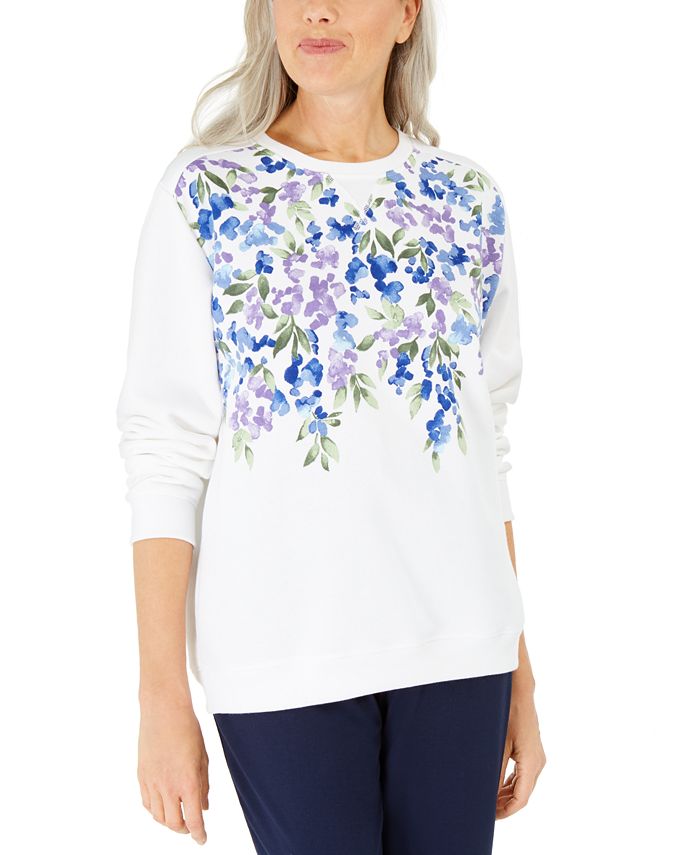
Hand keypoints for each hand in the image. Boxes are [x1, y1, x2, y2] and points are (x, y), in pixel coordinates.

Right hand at [137, 698, 209, 844]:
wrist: (164, 711)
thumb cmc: (188, 730)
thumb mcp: (203, 758)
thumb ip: (203, 785)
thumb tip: (204, 807)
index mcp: (188, 782)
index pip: (193, 820)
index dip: (199, 834)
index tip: (202, 839)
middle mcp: (168, 786)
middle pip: (173, 824)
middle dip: (183, 830)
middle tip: (191, 828)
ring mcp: (152, 782)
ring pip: (158, 817)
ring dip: (169, 822)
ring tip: (177, 817)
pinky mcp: (141, 776)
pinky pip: (147, 803)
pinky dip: (155, 810)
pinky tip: (162, 806)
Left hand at [496, 682, 545, 818]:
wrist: (518, 690)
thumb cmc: (507, 712)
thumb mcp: (498, 743)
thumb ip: (494, 770)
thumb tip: (487, 793)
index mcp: (531, 763)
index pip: (521, 798)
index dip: (506, 811)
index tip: (489, 816)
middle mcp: (537, 762)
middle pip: (523, 794)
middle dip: (505, 804)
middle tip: (484, 809)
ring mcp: (536, 756)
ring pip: (524, 785)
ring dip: (508, 794)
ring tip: (489, 800)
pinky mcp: (532, 750)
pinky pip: (524, 774)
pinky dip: (512, 783)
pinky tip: (498, 785)